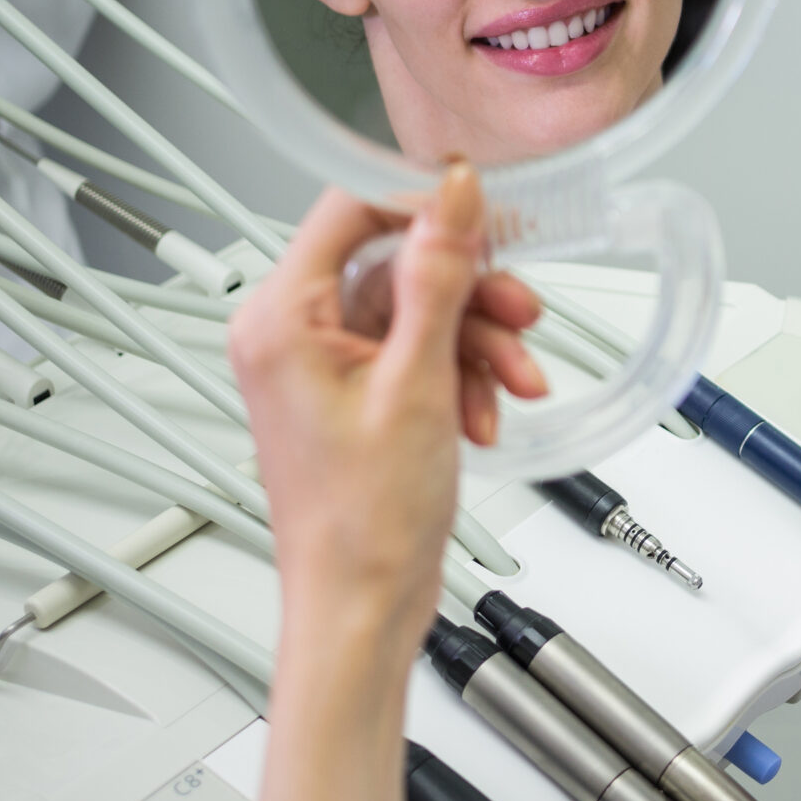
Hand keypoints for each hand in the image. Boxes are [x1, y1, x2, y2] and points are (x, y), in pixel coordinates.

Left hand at [227, 166, 546, 656]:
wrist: (362, 605)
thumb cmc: (363, 523)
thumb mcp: (417, 383)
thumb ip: (437, 277)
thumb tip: (453, 194)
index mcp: (280, 320)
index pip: (349, 209)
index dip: (424, 208)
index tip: (485, 219)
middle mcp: (292, 335)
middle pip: (396, 264)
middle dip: (470, 293)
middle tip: (521, 314)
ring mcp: (324, 366)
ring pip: (419, 311)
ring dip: (477, 342)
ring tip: (515, 382)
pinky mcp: (356, 393)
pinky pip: (419, 353)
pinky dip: (461, 376)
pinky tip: (484, 415)